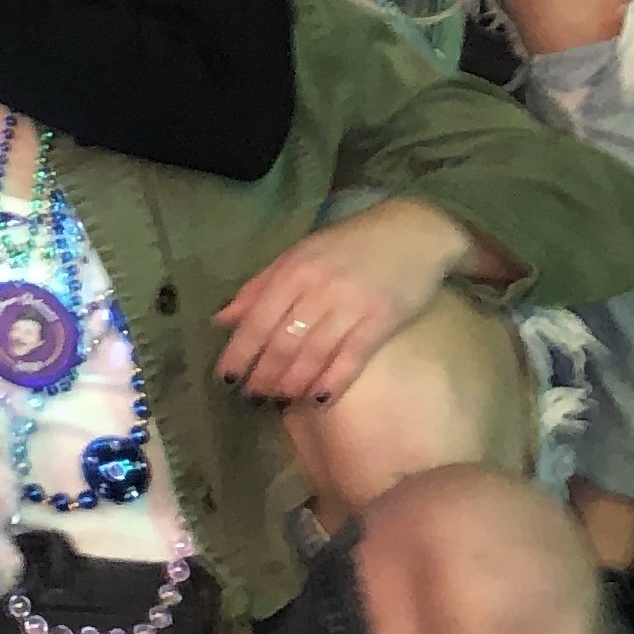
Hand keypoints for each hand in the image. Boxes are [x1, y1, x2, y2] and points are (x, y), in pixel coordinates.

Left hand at [214, 197, 477, 407]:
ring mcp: (350, 305)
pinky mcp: (382, 320)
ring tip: (279, 401)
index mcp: (292, 270)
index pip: (257, 318)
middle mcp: (317, 288)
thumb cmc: (347, 246)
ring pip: (314, 351)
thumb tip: (222, 319)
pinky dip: (333, 380)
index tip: (224, 378)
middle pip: (283, 340)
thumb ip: (261, 287)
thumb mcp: (298, 256)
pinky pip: (352, 356)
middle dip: (263, 372)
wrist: (411, 233)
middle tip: (251, 397)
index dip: (239, 351)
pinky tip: (319, 400)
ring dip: (293, 381)